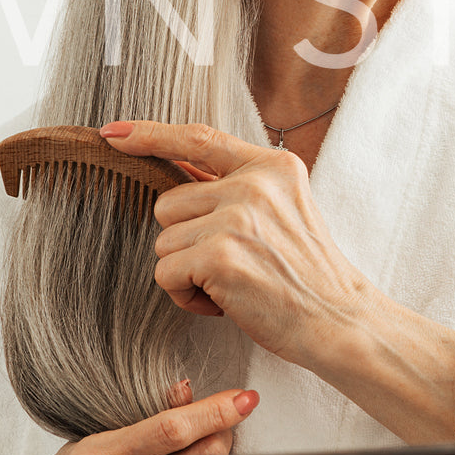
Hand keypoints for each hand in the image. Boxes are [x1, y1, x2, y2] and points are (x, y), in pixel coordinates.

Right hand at [45, 381, 258, 454]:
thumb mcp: (98, 434)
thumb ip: (144, 413)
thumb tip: (186, 389)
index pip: (172, 430)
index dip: (213, 413)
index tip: (245, 397)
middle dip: (220, 428)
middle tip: (215, 412)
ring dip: (215, 445)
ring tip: (200, 433)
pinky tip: (194, 454)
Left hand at [98, 119, 376, 368]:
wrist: (341, 321)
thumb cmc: (307, 275)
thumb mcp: (282, 211)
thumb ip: (234, 188)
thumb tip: (176, 172)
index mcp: (272, 165)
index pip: (198, 139)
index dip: (150, 135)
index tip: (113, 133)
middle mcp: (254, 183)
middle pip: (168, 204)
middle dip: (185, 241)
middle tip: (230, 265)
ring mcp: (237, 217)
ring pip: (163, 241)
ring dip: (186, 271)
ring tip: (232, 284)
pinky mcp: (220, 255)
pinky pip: (166, 273)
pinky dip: (186, 297)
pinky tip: (225, 303)